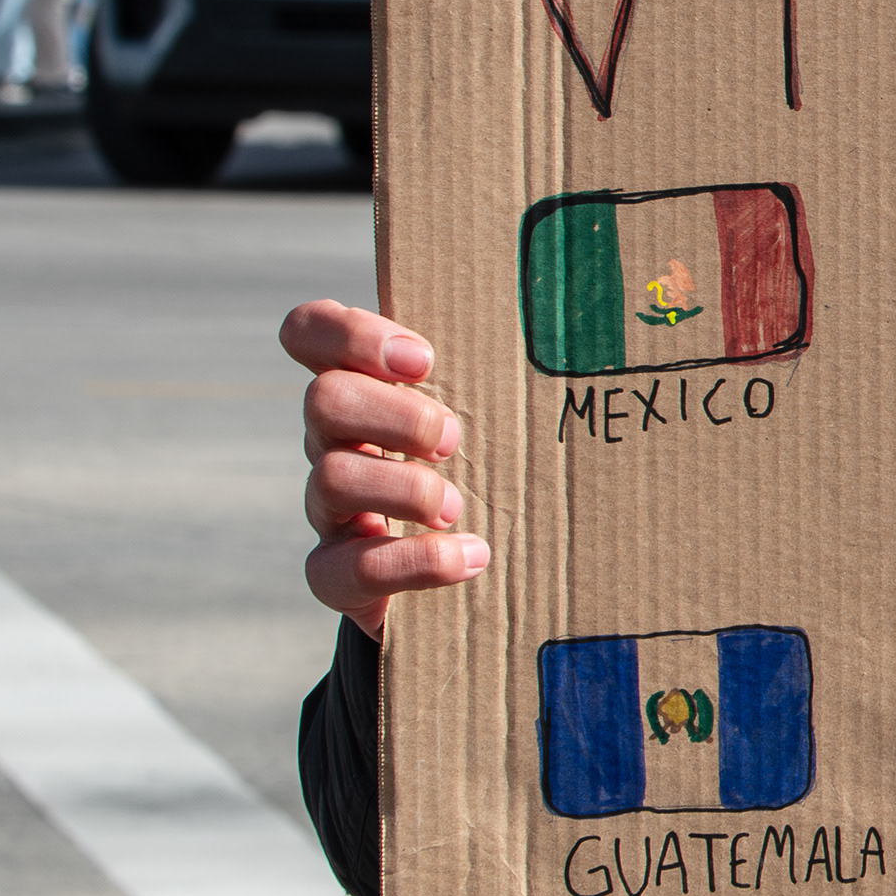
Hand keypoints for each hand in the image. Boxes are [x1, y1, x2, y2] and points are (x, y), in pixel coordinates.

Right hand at [285, 300, 485, 632]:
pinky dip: (414, 561)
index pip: (310, 333)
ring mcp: (329, 507)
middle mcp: (332, 441)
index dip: (350, 335)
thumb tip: (586, 321)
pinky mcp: (335, 573)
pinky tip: (469, 556)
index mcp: (362, 389)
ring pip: (332, 476)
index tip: (422, 361)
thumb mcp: (490, 415)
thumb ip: (503, 372)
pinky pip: (344, 567)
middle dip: (400, 416)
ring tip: (457, 508)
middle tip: (454, 440)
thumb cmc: (485, 469)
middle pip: (324, 399)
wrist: (461, 574)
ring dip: (407, 488)